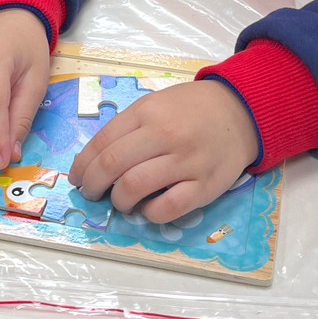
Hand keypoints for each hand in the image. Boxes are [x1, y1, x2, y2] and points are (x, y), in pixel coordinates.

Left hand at [69, 79, 259, 223]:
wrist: (239, 111)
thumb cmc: (189, 109)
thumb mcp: (154, 105)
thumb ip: (127, 128)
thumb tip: (94, 162)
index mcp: (146, 113)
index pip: (102, 143)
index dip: (82, 165)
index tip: (77, 178)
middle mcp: (164, 135)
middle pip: (112, 165)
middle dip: (93, 185)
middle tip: (92, 193)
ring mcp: (186, 161)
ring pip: (135, 187)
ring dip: (119, 201)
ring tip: (121, 201)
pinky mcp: (205, 185)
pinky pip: (168, 207)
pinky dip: (150, 213)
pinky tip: (148, 209)